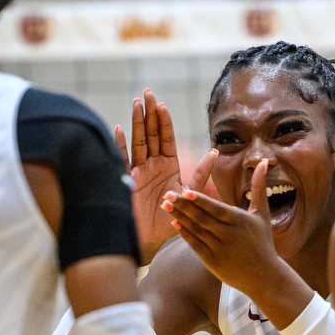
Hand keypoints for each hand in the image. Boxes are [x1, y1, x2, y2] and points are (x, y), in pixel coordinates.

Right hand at [113, 89, 216, 264]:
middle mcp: (152, 166)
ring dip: (136, 123)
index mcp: (168, 167)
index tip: (163, 105)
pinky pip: (121, 159)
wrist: (150, 241)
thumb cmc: (170, 220)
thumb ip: (201, 174)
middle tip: (148, 93)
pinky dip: (119, 145)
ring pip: (137, 142)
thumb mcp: (189, 194)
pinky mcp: (124, 181)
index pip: (166, 139)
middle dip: (149, 114)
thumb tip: (216, 152)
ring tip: (136, 104)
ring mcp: (137, 172)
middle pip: (150, 135)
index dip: (164, 122)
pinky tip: (119, 128)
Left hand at [164, 160, 311, 329]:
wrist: (264, 276)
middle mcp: (229, 234)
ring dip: (180, 217)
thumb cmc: (263, 242)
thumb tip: (264, 161)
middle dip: (183, 206)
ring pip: (196, 230)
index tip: (186, 191)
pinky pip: (195, 244)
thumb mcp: (262, 213)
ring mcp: (219, 248)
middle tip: (167, 195)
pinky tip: (174, 223)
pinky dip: (184, 234)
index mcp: (240, 221)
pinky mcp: (212, 261)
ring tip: (166, 205)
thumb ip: (259, 186)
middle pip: (202, 218)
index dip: (200, 200)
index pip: (216, 208)